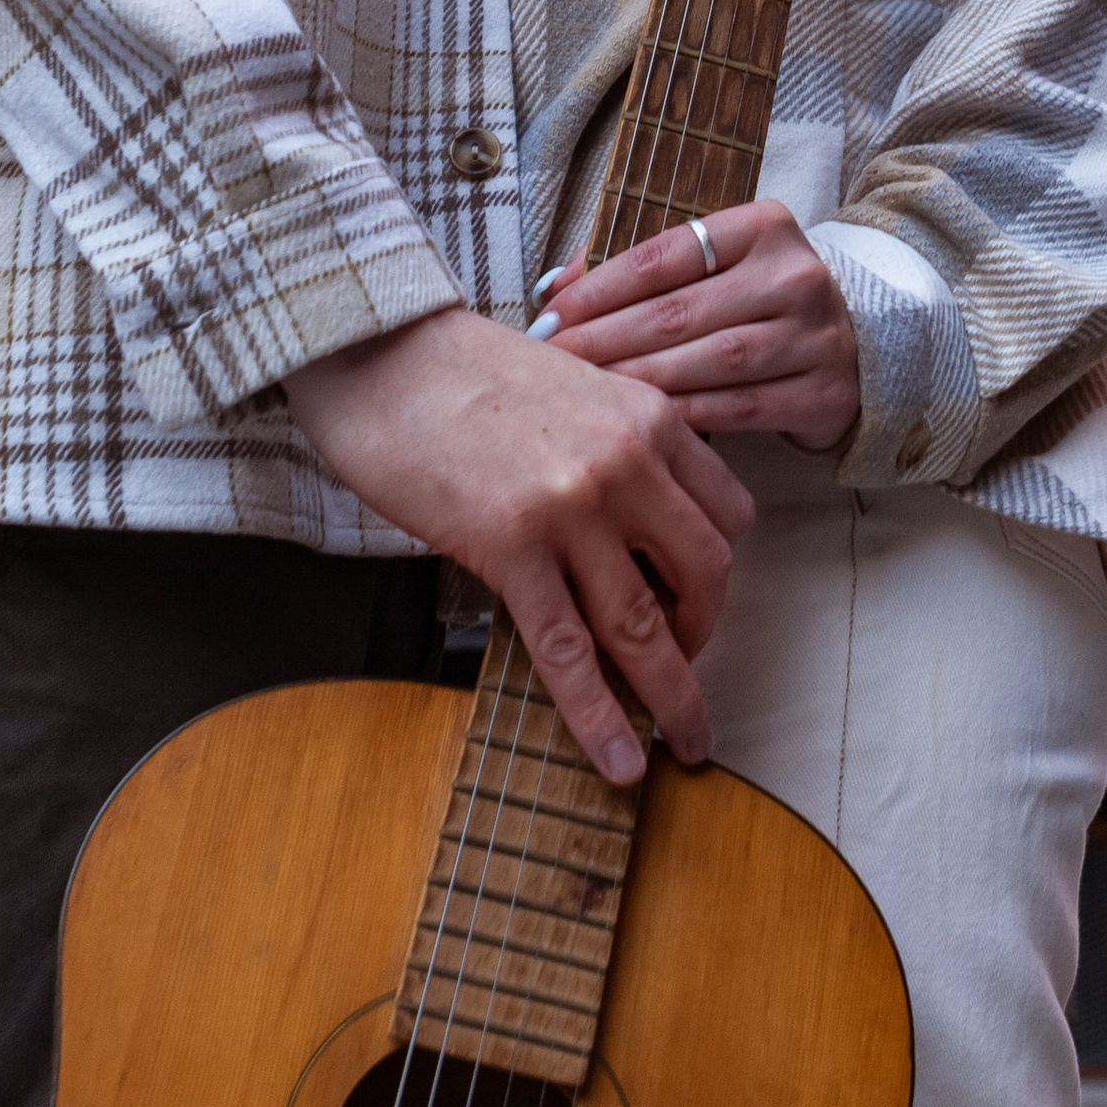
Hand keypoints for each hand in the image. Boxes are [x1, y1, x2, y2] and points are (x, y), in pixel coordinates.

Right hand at [282, 305, 749, 785]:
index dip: (719, 573)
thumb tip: (627, 531)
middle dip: (704, 638)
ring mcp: (572, 506)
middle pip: (706, 574)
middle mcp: (627, 461)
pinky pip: (569, 650)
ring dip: (674, 697)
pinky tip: (619, 758)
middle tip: (688, 675)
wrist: (378, 347)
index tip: (696, 604)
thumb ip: (615, 445)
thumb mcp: (573, 385)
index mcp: (649, 416)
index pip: (728, 513)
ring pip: (645, 626)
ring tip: (686, 745)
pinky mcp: (510, 546)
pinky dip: (600, 715)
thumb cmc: (460, 366)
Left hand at [534, 198, 862, 454]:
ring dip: (640, 380)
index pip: (663, 255)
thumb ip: (638, 268)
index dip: (599, 288)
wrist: (856, 341)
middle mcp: (794, 276)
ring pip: (710, 361)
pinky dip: (688, 415)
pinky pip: (741, 407)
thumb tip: (555, 286)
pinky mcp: (824, 392)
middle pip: (680, 311)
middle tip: (554, 362)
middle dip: (605, 339)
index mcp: (761, 227)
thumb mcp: (711, 265)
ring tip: (588, 395)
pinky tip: (644, 423)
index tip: (550, 316)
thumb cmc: (756, 298)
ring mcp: (815, 336)